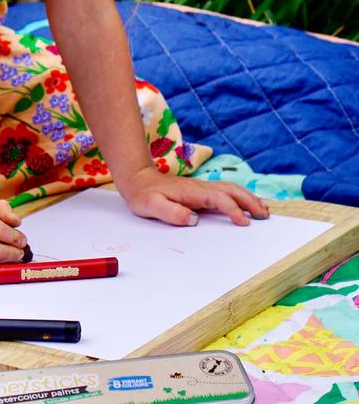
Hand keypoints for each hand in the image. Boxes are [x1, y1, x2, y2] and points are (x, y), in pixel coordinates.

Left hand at [118, 166, 270, 227]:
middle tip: (264, 216)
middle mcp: (201, 187)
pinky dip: (241, 196)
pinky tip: (246, 204)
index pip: (219, 199)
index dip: (233, 210)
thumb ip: (170, 212)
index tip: (243, 223)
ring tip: (263, 211)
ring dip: (249, 198)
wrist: (138, 180)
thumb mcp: (151, 206)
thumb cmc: (144, 195)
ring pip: (232, 189)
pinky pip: (226, 191)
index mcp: (192, 192)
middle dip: (250, 202)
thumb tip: (193, 219)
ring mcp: (202, 187)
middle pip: (232, 190)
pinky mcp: (201, 190)